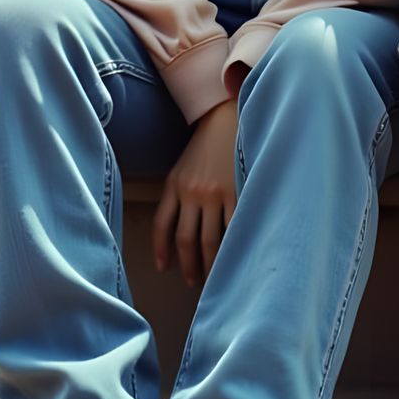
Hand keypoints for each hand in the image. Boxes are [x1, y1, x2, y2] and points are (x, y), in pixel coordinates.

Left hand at [153, 98, 238, 286]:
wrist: (229, 116)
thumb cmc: (207, 144)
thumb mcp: (184, 167)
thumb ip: (179, 194)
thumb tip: (178, 229)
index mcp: (174, 184)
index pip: (162, 226)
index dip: (161, 250)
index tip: (165, 267)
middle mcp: (192, 191)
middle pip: (186, 239)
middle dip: (188, 265)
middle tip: (192, 282)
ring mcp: (215, 192)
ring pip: (210, 239)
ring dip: (210, 263)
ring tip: (214, 276)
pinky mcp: (237, 190)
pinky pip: (234, 226)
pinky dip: (233, 244)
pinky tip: (236, 255)